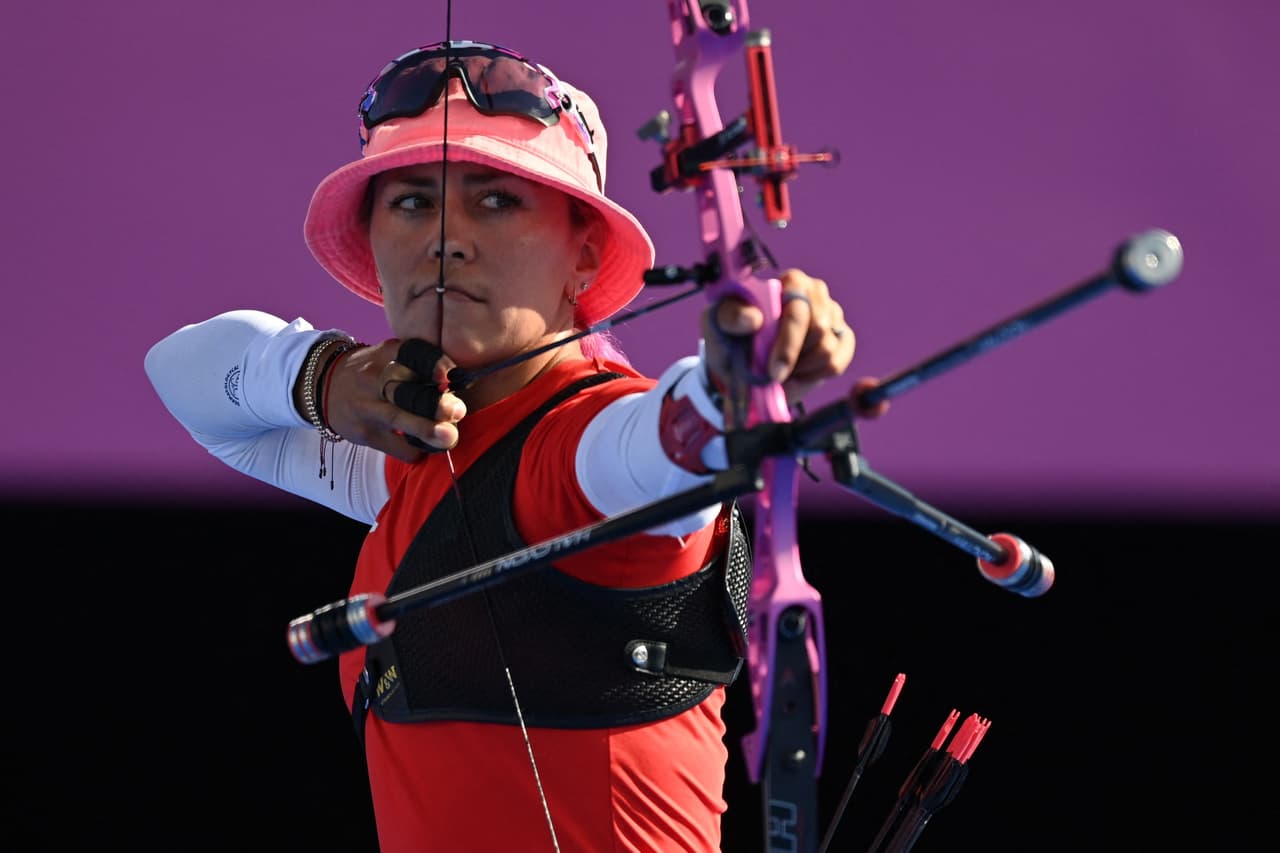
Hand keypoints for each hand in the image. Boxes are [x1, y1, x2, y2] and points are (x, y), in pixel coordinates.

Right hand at [322, 340, 465, 461]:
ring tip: (449, 437)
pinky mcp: (366, 433)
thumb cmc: (371, 371)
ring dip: (427, 430)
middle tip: (458, 411)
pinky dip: (416, 451)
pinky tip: (427, 449)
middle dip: (435, 403)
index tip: (451, 375)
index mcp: (387, 354)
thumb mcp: (388, 355)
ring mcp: (368, 407)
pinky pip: (395, 447)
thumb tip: (459, 384)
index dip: (435, 364)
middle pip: (406, 390)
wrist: (323, 386)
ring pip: (399, 420)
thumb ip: (419, 364)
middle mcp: (376, 378)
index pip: (413, 353)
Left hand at [701, 268, 868, 409]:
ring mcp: (833, 315)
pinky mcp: (842, 338)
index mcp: (790, 281)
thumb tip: (754, 318)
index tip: (773, 372)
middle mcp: (816, 292)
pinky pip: (837, 363)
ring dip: (801, 368)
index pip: (799, 310)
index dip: (788, 343)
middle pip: (819, 331)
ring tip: (781, 370)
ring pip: (828, 350)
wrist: (742, 361)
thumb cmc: (731, 336)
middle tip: (772, 373)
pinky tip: (797, 374)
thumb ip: (730, 316)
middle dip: (793, 358)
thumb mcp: (719, 324)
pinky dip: (814, 376)